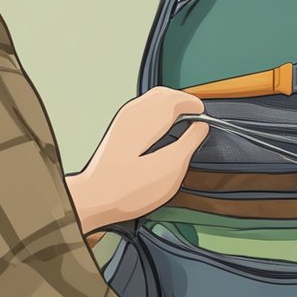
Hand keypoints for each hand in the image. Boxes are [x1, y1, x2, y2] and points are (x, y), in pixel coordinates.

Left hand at [67, 87, 208, 233]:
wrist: (93, 201)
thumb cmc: (126, 191)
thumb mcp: (169, 169)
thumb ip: (189, 144)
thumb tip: (200, 128)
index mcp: (145, 122)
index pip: (174, 99)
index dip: (192, 104)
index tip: (203, 113)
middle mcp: (131, 117)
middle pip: (161, 94)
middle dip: (182, 100)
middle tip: (196, 113)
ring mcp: (122, 123)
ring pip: (150, 100)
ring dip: (169, 104)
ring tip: (183, 118)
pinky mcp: (117, 133)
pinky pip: (142, 109)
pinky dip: (158, 111)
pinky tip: (162, 126)